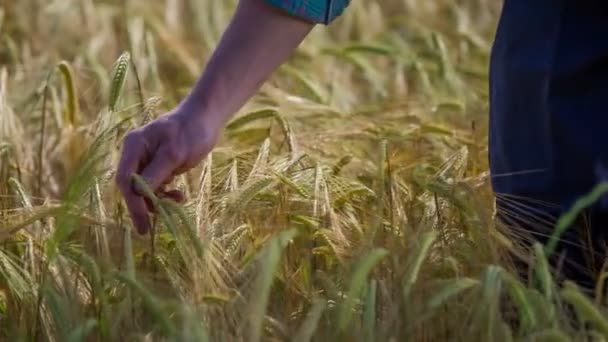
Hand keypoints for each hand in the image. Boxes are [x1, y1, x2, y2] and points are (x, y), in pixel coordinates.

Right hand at [116, 103, 218, 233]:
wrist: (207, 119)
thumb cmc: (192, 131)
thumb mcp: (175, 153)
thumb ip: (156, 173)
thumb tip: (138, 194)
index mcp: (134, 145)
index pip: (125, 180)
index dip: (133, 203)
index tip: (143, 223)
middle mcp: (135, 153)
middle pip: (131, 186)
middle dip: (144, 204)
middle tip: (154, 225)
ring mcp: (146, 159)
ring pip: (144, 189)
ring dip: (158, 200)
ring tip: (179, 200)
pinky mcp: (158, 165)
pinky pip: (154, 186)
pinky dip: (165, 194)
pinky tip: (179, 196)